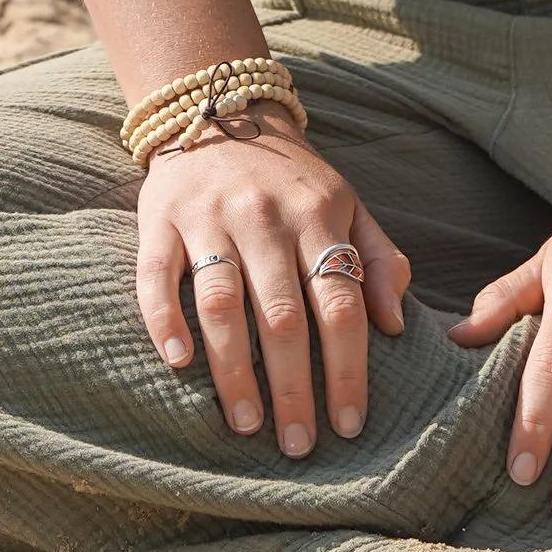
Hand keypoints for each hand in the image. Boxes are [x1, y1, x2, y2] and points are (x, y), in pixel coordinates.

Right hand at [136, 112, 409, 457]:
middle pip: (282, 315)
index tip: (349, 425)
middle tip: (297, 445)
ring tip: (247, 424)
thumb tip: (395, 325)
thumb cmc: (292, 176)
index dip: (348, 369)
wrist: (220, 106)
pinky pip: (157, 275)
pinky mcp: (160, 217)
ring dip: (233, 371)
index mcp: (317, 215)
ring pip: (221, 303)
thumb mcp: (349, 204)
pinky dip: (163, 320)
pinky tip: (177, 363)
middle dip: (293, 388)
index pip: (340, 303)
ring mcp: (208, 216)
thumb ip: (380, 259)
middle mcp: (264, 216)